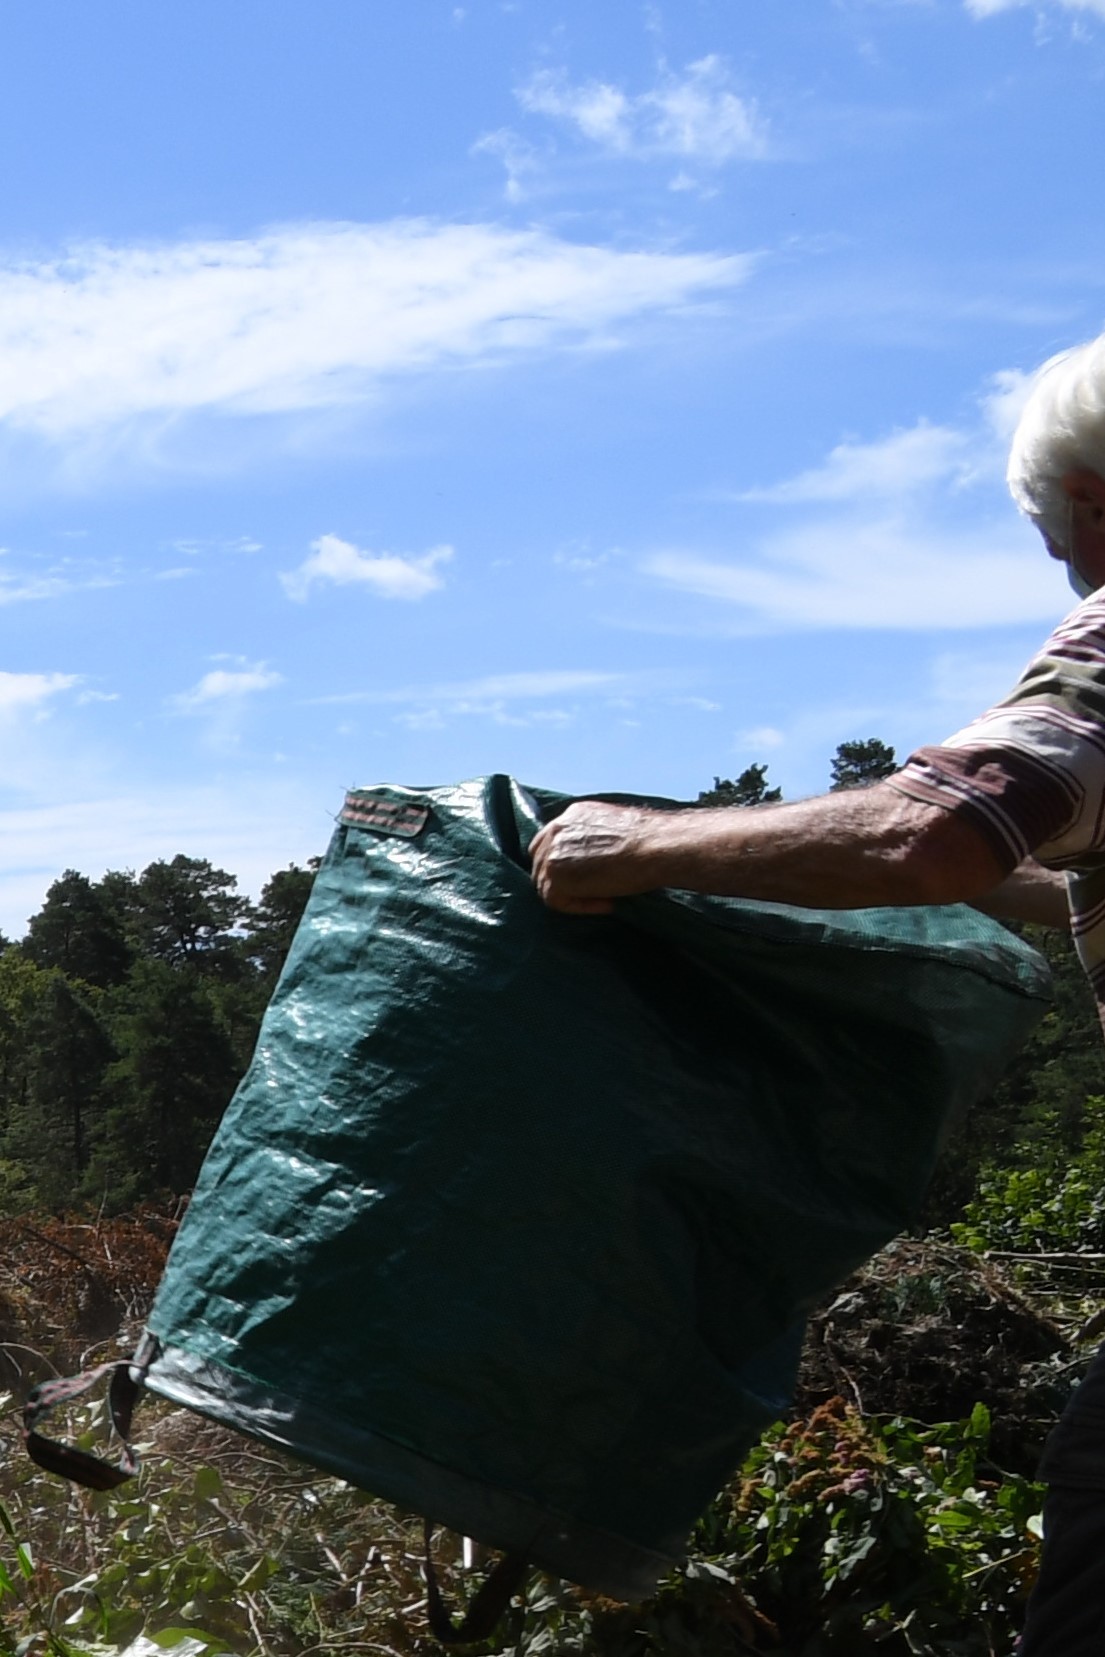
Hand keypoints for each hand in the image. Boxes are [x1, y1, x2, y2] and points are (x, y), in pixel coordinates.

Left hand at [530, 801, 661, 912]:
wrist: (656, 846)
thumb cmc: (650, 840)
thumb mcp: (616, 828)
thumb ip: (595, 839)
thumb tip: (593, 859)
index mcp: (572, 815)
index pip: (548, 841)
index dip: (561, 862)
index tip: (580, 876)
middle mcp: (557, 829)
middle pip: (540, 862)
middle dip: (559, 880)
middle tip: (587, 893)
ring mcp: (553, 852)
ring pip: (546, 884)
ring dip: (572, 896)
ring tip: (605, 899)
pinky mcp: (556, 875)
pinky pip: (556, 901)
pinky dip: (580, 907)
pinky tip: (607, 903)